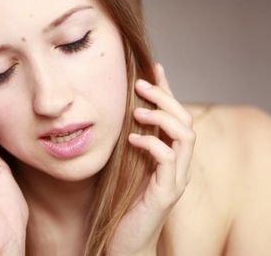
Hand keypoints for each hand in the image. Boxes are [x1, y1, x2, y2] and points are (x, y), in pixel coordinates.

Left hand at [109, 63, 195, 255]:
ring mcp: (176, 180)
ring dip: (162, 117)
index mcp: (170, 157)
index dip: (167, 90)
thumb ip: (130, 143)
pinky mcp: (166, 193)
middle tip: (142, 83)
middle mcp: (179, 166)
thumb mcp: (126, 166)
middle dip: (166, 97)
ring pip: (186, 136)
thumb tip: (120, 115)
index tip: (154, 68)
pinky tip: (131, 139)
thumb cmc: (124, 204)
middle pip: (186, 120)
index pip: (175, 116)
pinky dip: (151, 143)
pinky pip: (168, 160)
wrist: (126, 242)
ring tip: (137, 110)